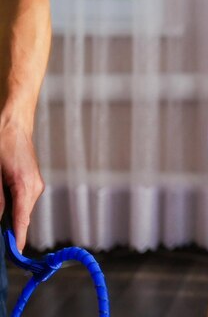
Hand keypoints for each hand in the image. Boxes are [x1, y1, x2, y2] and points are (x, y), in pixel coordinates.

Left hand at [0, 121, 43, 251]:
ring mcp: (35, 184)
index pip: (22, 221)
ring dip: (10, 217)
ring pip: (22, 209)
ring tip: (1, 222)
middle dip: (10, 229)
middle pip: (22, 217)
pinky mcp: (32, 181)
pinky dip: (13, 207)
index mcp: (25, 186)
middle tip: (1, 238)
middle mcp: (35, 188)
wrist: (13, 122)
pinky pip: (22, 200)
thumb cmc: (1, 141)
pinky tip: (3, 206)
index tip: (14, 255)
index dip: (17, 239)